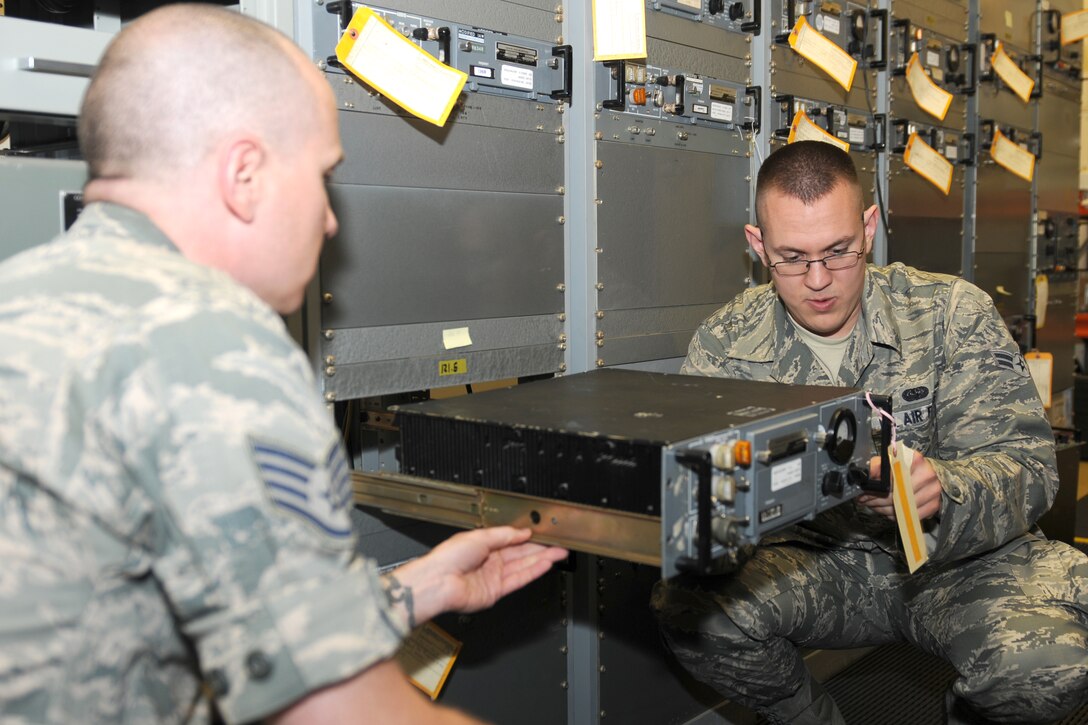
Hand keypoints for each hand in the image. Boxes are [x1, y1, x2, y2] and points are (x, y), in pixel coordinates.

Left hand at [388, 527, 567, 625]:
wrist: (438, 581)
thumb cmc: (448, 558)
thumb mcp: (480, 536)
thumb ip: (504, 535)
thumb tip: (523, 532)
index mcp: (483, 545)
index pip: (513, 540)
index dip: (530, 538)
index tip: (546, 534)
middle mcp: (490, 561)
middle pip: (521, 554)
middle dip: (541, 549)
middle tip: (559, 545)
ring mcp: (493, 577)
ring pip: (523, 567)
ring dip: (541, 560)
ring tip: (558, 554)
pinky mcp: (495, 592)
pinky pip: (518, 580)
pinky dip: (532, 572)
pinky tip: (544, 565)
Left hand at [857, 451, 942, 520]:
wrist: (930, 473)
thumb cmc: (906, 466)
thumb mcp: (888, 460)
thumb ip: (876, 466)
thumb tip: (867, 475)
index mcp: (914, 459)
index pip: (890, 476)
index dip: (874, 486)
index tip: (864, 490)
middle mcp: (927, 474)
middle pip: (895, 493)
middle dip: (875, 499)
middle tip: (864, 500)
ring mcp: (933, 490)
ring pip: (901, 506)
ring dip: (883, 509)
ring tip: (874, 505)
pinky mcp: (934, 504)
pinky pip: (909, 515)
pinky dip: (896, 515)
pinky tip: (888, 510)